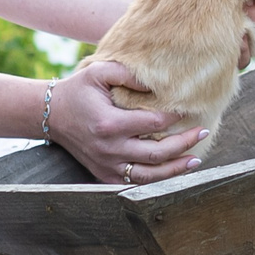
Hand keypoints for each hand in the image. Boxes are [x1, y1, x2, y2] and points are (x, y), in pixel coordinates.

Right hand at [48, 60, 206, 183]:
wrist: (51, 115)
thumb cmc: (78, 90)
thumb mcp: (99, 72)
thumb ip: (128, 74)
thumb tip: (157, 82)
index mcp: (109, 124)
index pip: (152, 123)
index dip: (173, 118)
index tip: (187, 110)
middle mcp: (109, 148)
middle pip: (156, 153)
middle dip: (184, 144)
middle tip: (203, 132)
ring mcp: (106, 165)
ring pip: (148, 175)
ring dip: (175, 169)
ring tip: (195, 159)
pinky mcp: (104, 174)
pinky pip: (134, 183)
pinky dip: (155, 180)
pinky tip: (172, 171)